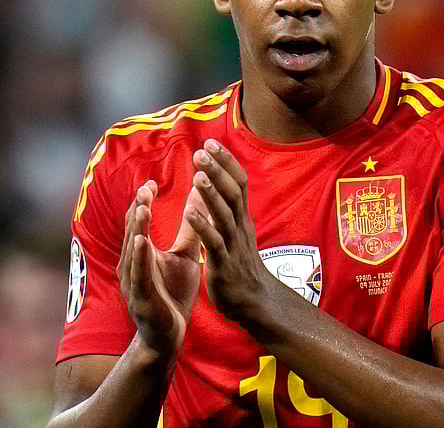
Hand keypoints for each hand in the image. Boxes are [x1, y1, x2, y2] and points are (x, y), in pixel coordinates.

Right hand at [119, 180, 202, 357]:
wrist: (169, 335)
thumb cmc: (173, 294)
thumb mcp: (185, 256)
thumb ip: (190, 229)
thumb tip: (199, 199)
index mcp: (141, 253)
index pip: (139, 222)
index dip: (143, 202)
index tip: (151, 182)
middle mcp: (132, 264)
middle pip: (132, 230)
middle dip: (138, 208)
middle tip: (146, 187)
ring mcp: (133, 281)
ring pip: (132, 249)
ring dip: (136, 226)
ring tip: (142, 205)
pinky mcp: (140, 297)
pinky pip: (139, 273)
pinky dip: (139, 256)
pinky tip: (142, 241)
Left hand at [184, 139, 273, 319]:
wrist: (254, 301)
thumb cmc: (241, 264)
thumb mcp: (237, 231)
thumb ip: (228, 208)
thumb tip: (219, 183)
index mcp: (242, 218)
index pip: (239, 183)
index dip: (226, 162)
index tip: (212, 142)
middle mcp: (240, 227)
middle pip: (233, 192)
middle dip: (218, 170)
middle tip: (202, 149)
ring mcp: (233, 245)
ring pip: (224, 214)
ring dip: (211, 194)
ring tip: (197, 174)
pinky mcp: (223, 264)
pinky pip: (213, 242)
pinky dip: (202, 225)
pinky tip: (189, 211)